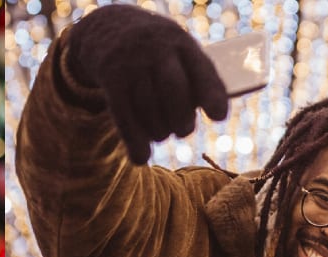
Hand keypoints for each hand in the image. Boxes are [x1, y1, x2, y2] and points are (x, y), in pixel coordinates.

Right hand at [65, 5, 228, 163]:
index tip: (218, 116)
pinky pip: (124, 114)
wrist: (108, 28)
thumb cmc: (156, 50)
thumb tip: (215, 114)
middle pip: (174, 90)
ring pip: (149, 107)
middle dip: (181, 119)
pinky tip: (141, 158)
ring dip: (159, 131)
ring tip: (162, 133)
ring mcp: (131, 62)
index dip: (211, 94)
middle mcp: (156, 49)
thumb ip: (196, 77)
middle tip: (183, 130)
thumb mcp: (177, 51)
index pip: (201, 68)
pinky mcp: (111, 77)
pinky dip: (135, 140)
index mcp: (181, 42)